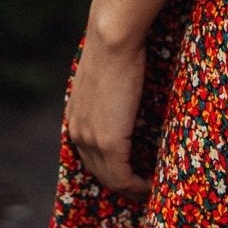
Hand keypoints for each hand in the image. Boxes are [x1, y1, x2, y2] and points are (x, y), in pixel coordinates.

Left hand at [66, 16, 149, 196]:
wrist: (112, 38)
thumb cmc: (115, 48)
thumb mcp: (105, 77)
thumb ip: (109, 94)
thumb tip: (126, 95)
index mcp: (75, 117)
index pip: (89, 155)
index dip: (109, 169)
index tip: (130, 174)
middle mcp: (77, 132)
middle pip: (98, 172)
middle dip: (120, 184)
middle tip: (143, 188)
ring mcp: (91, 139)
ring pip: (110, 178)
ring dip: (130, 188)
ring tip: (150, 189)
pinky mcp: (108, 142)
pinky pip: (122, 177)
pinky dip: (137, 185)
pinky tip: (152, 184)